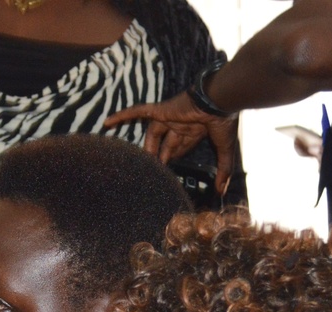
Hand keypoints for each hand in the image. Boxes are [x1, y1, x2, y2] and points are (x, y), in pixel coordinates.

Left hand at [105, 92, 237, 192]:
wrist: (219, 101)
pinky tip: (107, 123)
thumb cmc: (224, 122)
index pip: (180, 147)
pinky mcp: (160, 110)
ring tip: (138, 164)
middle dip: (161, 157)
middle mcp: (180, 124)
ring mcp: (169, 116)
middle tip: (154, 172)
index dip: (175, 158)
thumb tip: (222, 191)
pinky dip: (123, 116)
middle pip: (166, 143)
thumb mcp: (224, 149)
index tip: (169, 173)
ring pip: (153, 134)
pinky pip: (138, 112)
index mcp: (195, 130)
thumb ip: (223, 170)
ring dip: (147, 148)